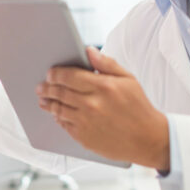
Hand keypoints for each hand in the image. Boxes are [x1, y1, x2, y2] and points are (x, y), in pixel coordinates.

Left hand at [37, 47, 169, 170]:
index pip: (69, 76)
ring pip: (58, 109)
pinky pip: (64, 124)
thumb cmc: (138, 107)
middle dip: (47, 87)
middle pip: (60, 92)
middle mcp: (92, 104)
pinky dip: (58, 117)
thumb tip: (88, 50)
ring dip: (48, 103)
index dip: (55, 73)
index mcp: (103, 87)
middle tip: (41, 86)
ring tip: (43, 99)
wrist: (148, 139)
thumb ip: (107, 64)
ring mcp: (86, 122)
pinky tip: (56, 114)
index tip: (50, 72)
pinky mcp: (84, 138)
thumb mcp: (128, 80)